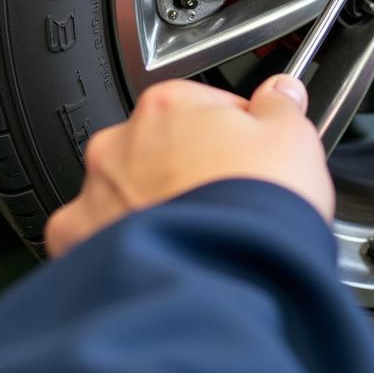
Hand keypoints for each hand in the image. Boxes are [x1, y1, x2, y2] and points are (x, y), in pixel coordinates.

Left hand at [45, 75, 332, 256]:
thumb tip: (279, 92)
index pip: (207, 105)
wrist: (225, 280)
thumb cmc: (253, 206)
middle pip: (163, 145)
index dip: (238, 133)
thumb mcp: (291, 136)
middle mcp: (122, 142)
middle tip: (229, 197)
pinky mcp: (82, 244)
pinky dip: (128, 243)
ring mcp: (98, 194)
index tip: (253, 155)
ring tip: (202, 233)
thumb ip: (280, 105)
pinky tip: (168, 253)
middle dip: (191, 166)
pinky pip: (101, 235)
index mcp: (169, 103)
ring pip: (129, 189)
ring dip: (158, 202)